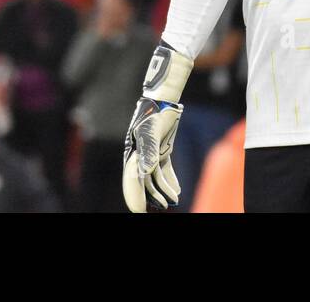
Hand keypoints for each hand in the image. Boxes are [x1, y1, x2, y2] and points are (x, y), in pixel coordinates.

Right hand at [121, 97, 182, 211]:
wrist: (163, 101)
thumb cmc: (153, 115)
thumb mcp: (150, 133)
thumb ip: (148, 152)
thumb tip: (146, 172)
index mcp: (132, 154)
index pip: (133, 179)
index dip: (135, 195)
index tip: (140, 210)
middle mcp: (140, 156)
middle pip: (145, 180)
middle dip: (152, 196)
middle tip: (162, 207)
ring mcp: (151, 153)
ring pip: (156, 176)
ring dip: (164, 189)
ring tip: (173, 201)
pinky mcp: (162, 150)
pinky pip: (164, 168)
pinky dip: (170, 179)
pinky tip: (177, 189)